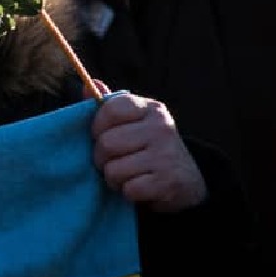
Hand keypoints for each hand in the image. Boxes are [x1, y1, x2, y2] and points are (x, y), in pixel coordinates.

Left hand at [89, 89, 206, 212]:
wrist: (186, 183)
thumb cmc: (146, 149)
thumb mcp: (131, 124)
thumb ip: (108, 107)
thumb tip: (90, 83)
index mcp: (150, 109)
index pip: (110, 109)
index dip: (98, 127)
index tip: (104, 135)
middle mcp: (162, 127)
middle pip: (107, 143)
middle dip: (102, 158)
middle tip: (117, 161)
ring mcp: (167, 154)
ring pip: (114, 169)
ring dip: (114, 178)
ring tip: (129, 175)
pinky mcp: (169, 182)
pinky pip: (129, 189)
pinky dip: (128, 193)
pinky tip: (141, 188)